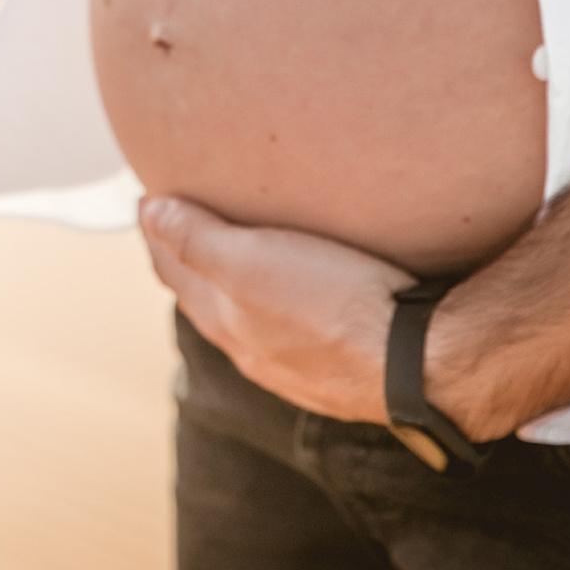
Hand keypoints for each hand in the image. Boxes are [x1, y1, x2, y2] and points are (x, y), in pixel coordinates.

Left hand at [139, 196, 416, 424]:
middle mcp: (254, 350)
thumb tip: (149, 214)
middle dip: (191, 260)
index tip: (149, 202)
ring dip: (237, 286)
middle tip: (185, 221)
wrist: (420, 367)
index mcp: (225, 322)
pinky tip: (303, 298)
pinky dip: (282, 305)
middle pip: (207, 297)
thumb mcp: (253, 263)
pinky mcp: (341, 367)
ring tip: (242, 255)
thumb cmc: (335, 308)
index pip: (174, 271)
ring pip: (251, 318)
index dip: (158, 234)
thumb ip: (197, 241)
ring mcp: (298, 365)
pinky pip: (294, 331)